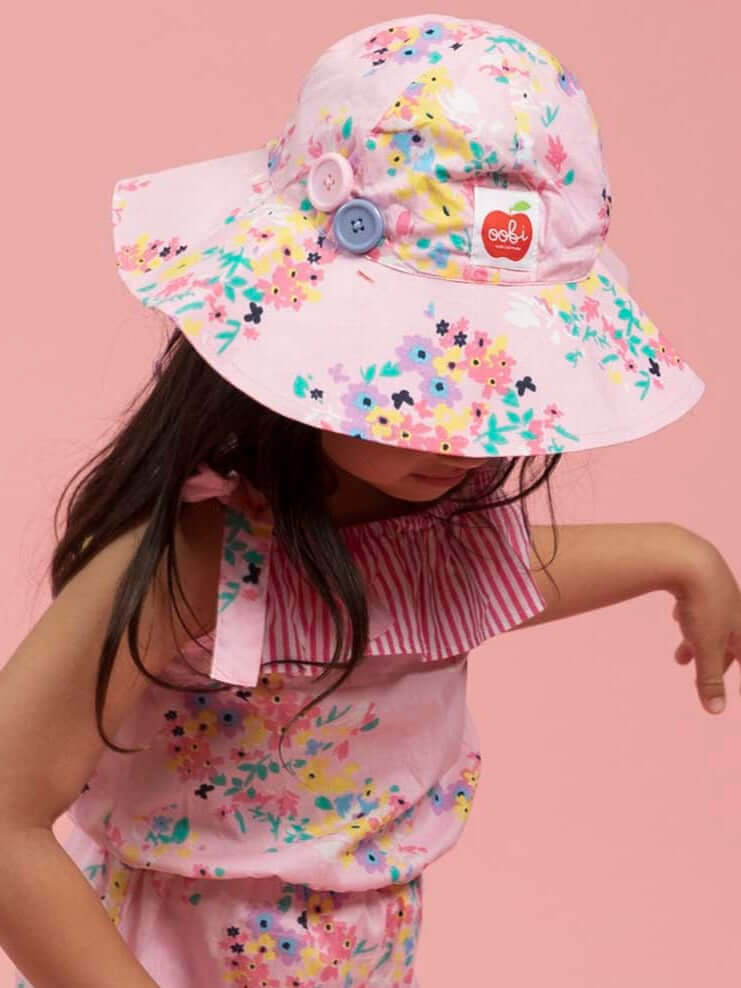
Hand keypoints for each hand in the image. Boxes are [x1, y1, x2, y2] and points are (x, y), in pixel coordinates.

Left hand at [669, 529, 740, 714]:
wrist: (685, 556)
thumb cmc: (703, 604)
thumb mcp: (706, 647)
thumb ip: (709, 679)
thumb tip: (716, 711)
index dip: (735, 668)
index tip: (727, 671)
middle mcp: (734, 608)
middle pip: (729, 641)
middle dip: (714, 660)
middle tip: (698, 674)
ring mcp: (717, 590)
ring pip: (710, 623)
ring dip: (696, 641)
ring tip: (680, 657)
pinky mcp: (698, 577)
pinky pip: (698, 602)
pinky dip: (690, 616)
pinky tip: (677, 616)